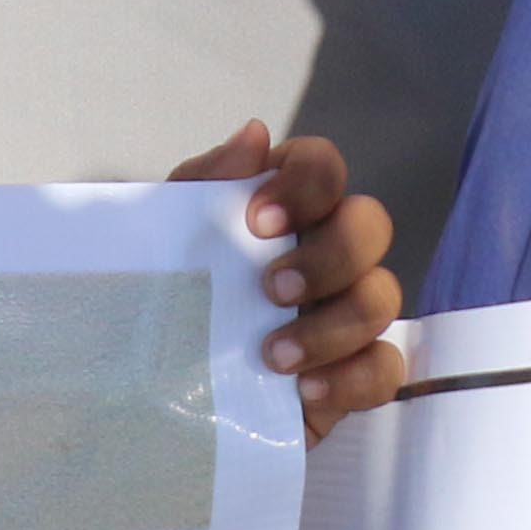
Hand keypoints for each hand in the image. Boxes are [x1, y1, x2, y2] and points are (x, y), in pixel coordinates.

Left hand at [169, 118, 406, 437]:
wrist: (144, 394)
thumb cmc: (161, 299)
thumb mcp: (164, 239)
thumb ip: (204, 183)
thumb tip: (255, 135)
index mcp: (284, 207)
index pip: (323, 166)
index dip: (304, 186)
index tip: (257, 223)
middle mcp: (326, 250)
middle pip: (371, 225)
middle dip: (330, 256)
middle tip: (271, 290)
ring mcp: (344, 313)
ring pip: (383, 298)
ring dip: (332, 325)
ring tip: (272, 356)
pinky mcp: (350, 375)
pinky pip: (385, 368)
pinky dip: (352, 378)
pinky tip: (305, 391)